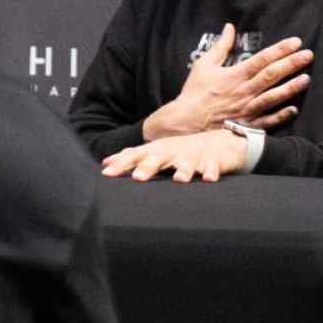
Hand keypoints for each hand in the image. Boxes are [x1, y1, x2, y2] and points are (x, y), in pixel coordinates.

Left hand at [101, 130, 249, 182]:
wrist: (217, 143)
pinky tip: (208, 179)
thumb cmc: (180, 150)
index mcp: (157, 151)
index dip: (121, 164)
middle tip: (138, 178)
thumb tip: (105, 162)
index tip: (106, 174)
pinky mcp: (212, 162)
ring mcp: (193, 156)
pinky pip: (211, 168)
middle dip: (148, 167)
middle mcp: (173, 152)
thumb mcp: (156, 151)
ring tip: (179, 179)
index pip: (136, 156)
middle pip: (158, 158)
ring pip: (186, 164)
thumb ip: (131, 156)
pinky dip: (210, 172)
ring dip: (182, 171)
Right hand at [141, 23, 311, 140]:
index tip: (296, 41)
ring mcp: (246, 110)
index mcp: (234, 75)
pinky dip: (280, 115)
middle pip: (272, 75)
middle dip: (292, 63)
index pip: (262, 58)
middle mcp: (243, 92)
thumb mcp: (204, 65)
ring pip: (273, 97)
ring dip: (291, 88)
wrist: (184, 123)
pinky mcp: (246, 125)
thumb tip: (229, 27)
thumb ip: (220, 46)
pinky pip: (266, 121)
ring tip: (307, 78)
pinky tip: (293, 108)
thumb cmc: (194, 93)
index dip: (280, 49)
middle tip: (309, 54)